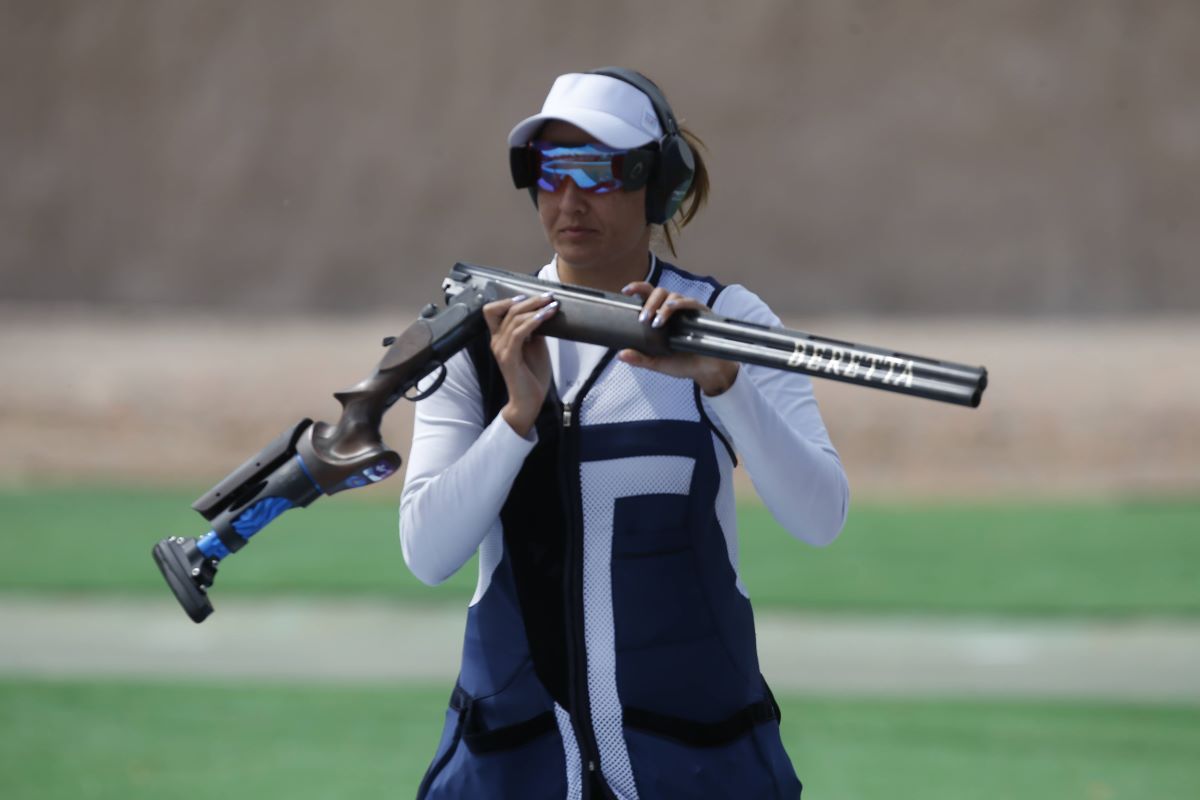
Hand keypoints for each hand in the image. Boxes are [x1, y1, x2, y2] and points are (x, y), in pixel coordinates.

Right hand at [484, 293, 558, 436]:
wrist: (530, 401)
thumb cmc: (532, 375)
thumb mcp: (535, 346)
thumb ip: (534, 330)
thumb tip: (541, 312)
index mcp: (500, 337)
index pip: (492, 311)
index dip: (508, 300)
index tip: (530, 296)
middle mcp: (496, 341)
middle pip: (507, 310)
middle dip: (529, 300)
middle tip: (548, 297)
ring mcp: (501, 349)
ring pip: (514, 319)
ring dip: (534, 309)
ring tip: (551, 306)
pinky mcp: (509, 357)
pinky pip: (518, 333)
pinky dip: (532, 322)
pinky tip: (544, 318)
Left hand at [617, 281, 738, 395]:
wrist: (705, 371)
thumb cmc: (682, 363)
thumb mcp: (656, 363)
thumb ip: (639, 359)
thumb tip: (620, 355)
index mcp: (660, 316)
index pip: (648, 296)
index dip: (637, 289)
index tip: (625, 291)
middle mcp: (673, 309)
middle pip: (659, 292)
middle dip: (649, 303)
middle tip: (643, 319)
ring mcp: (687, 309)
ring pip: (672, 295)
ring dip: (662, 307)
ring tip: (657, 322)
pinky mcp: (700, 313)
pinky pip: (690, 302)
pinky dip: (679, 304)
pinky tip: (670, 309)